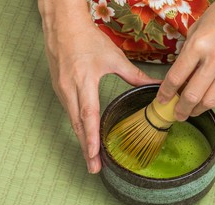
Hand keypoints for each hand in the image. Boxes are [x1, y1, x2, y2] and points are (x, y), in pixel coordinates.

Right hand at [39, 0, 159, 172]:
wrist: (62, 26)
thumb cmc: (87, 39)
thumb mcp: (114, 58)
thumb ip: (134, 76)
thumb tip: (156, 85)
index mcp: (84, 82)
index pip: (88, 116)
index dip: (92, 138)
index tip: (95, 157)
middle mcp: (70, 90)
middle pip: (78, 126)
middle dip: (86, 149)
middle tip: (94, 168)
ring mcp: (61, 91)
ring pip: (73, 121)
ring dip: (82, 140)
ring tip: (91, 157)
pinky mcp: (58, 89)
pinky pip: (69, 113)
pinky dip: (78, 127)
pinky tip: (85, 136)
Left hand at [156, 0, 214, 120]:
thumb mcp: (198, 27)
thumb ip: (188, 52)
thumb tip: (181, 74)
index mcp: (199, 45)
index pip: (176, 78)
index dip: (166, 93)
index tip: (162, 100)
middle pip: (192, 96)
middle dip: (181, 109)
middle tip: (176, 115)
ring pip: (210, 101)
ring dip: (197, 110)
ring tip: (191, 112)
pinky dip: (213, 96)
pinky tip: (208, 95)